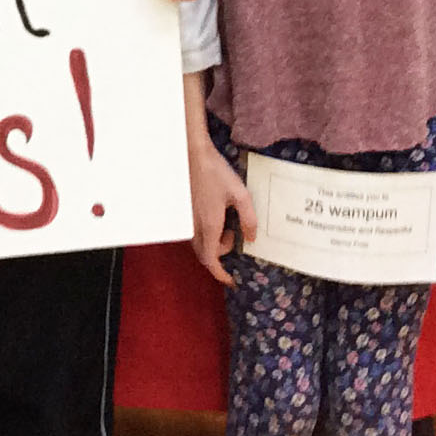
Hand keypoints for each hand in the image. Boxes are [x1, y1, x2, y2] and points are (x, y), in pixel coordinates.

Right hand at [188, 144, 254, 286]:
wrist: (191, 155)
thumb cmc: (217, 172)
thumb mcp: (240, 194)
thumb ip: (249, 219)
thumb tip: (251, 239)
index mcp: (210, 224)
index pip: (211, 259)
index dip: (219, 274)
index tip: (230, 280)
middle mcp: (196, 226)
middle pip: (205, 254)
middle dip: (220, 254)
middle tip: (234, 237)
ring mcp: (187, 219)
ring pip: (199, 244)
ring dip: (214, 242)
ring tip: (227, 225)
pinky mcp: (184, 212)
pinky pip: (195, 233)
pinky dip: (207, 234)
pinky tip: (216, 215)